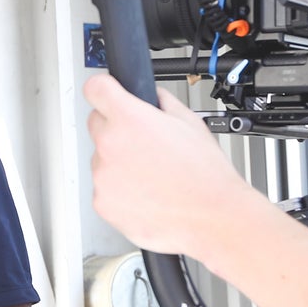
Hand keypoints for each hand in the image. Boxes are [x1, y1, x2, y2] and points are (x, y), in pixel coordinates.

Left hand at [84, 72, 257, 258]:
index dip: (104, 89)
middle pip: (97, 124)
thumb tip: (150, 96)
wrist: (212, 218)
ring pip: (101, 159)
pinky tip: (146, 193)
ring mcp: (103, 177)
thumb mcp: (190, 121)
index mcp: (129, 119)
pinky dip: (120, 190)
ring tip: (152, 175)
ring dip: (119, 163)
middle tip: (144, 144)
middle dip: (116, 128)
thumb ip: (161, 101)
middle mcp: (110, 145)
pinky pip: (104, 189)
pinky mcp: (103, 203)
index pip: (96, 89)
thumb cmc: (205, 175)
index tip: (107, 93)